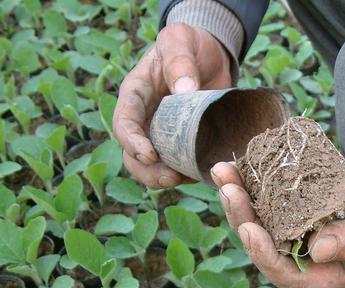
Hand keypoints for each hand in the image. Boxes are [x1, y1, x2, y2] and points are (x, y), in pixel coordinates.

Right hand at [113, 23, 232, 188]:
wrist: (211, 55)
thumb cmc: (190, 44)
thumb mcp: (181, 41)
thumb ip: (180, 62)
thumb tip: (184, 92)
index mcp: (136, 93)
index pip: (124, 122)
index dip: (132, 142)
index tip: (150, 154)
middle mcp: (144, 118)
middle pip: (132, 155)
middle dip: (148, 171)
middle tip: (171, 178)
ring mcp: (162, 134)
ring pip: (152, 167)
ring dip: (165, 179)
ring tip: (186, 179)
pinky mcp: (182, 144)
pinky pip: (179, 166)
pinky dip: (187, 175)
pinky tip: (202, 174)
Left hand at [212, 163, 344, 287]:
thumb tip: (316, 249)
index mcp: (331, 274)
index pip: (287, 273)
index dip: (263, 254)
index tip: (248, 229)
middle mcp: (314, 254)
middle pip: (267, 242)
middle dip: (243, 217)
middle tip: (226, 186)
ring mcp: (311, 227)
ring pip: (267, 217)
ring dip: (244, 196)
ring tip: (223, 169)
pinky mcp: (312, 203)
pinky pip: (282, 195)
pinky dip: (263, 180)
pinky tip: (246, 161)